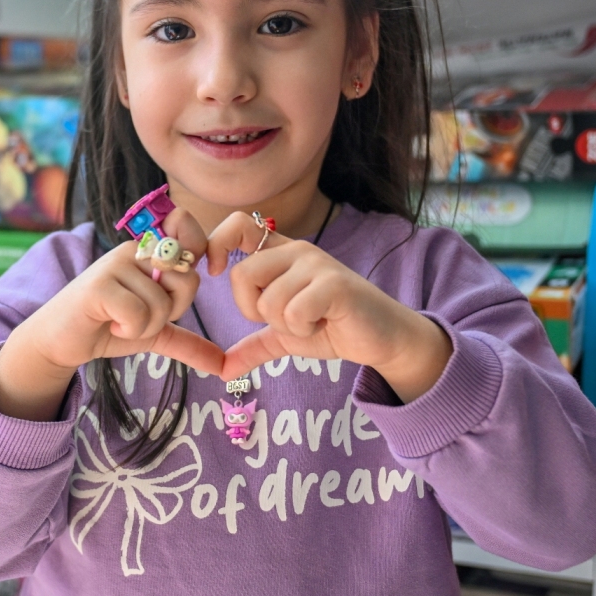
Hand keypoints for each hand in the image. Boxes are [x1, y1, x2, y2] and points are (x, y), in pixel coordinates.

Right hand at [0, 207, 222, 420]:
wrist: (61, 340)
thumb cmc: (106, 326)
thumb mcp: (154, 333)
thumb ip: (188, 342)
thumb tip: (223, 364)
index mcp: (150, 251)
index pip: (190, 236)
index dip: (196, 255)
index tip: (173, 287)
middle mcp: (134, 250)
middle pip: (186, 279)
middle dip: (170, 311)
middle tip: (140, 316)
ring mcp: (114, 264)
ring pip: (161, 303)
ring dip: (144, 327)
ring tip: (119, 322)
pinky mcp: (99, 285)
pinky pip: (138, 314)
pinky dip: (129, 331)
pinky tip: (109, 324)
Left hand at [208, 212, 450, 401]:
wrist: (380, 339)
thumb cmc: (333, 328)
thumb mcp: (284, 337)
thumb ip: (253, 347)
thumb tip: (223, 370)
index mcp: (281, 254)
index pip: (238, 225)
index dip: (217, 244)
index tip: (215, 272)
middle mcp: (297, 251)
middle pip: (242, 275)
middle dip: (253, 310)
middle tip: (282, 319)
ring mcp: (317, 265)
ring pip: (268, 300)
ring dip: (285, 326)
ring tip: (310, 321)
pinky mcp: (334, 284)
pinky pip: (293, 312)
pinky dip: (302, 329)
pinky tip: (322, 324)